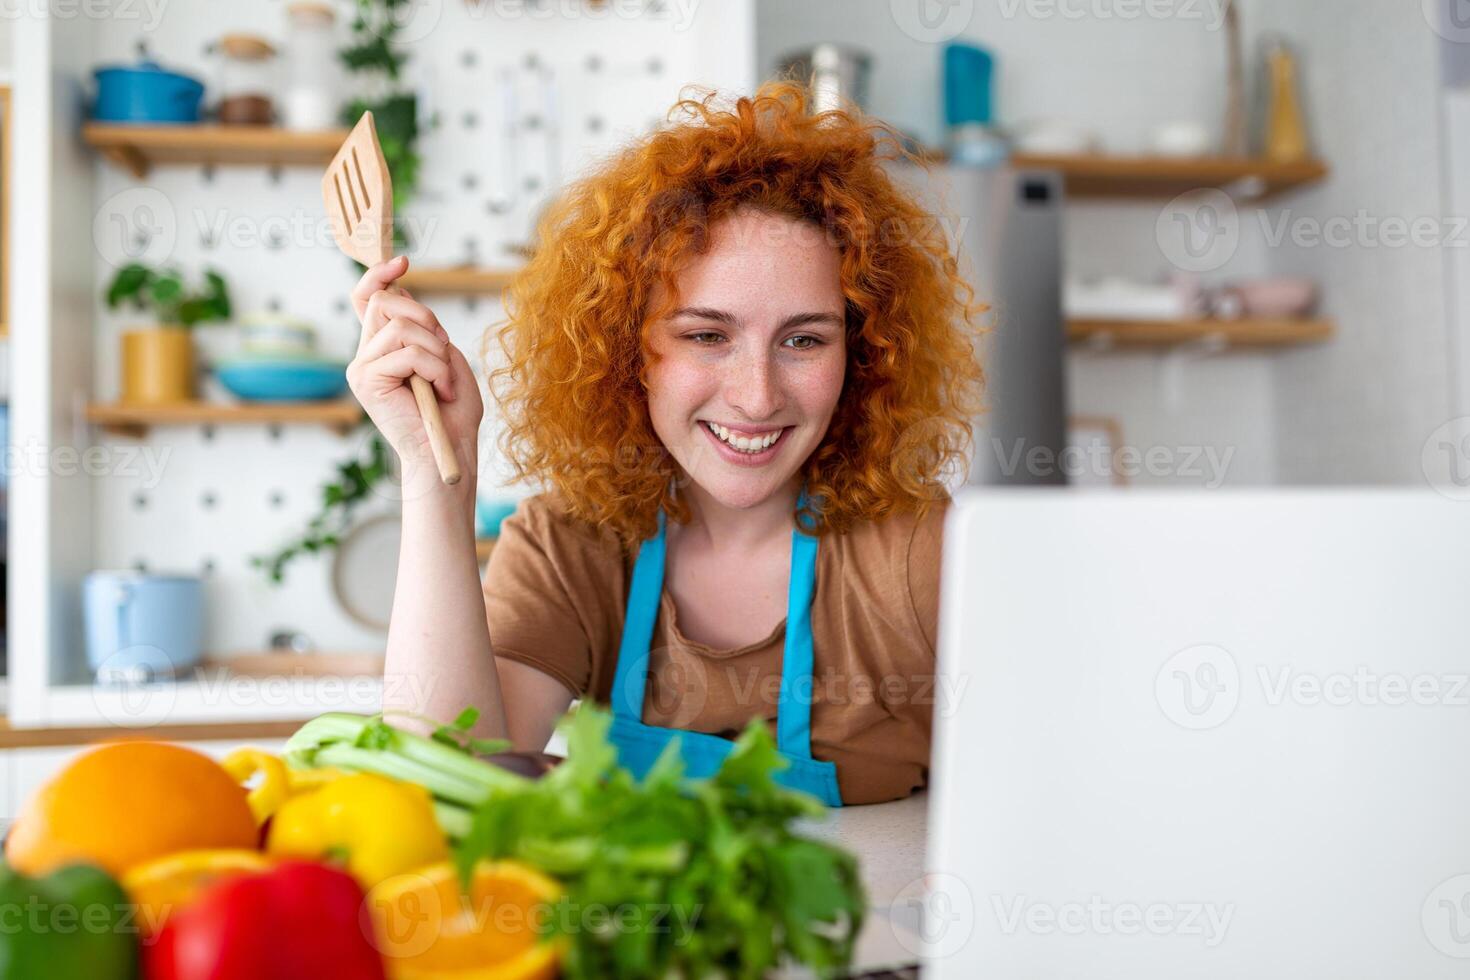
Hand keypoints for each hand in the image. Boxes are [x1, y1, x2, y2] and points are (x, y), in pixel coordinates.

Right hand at [347, 256, 483, 495]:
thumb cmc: (453, 413)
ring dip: (436, 352)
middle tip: (445, 352)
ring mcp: (361, 367)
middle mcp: (365, 355)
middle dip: (426, 319)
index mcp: (383, 348)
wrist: (448, 452)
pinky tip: (442, 392)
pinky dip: (436, 369)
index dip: (380, 275)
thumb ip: (425, 330)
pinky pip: (408, 353)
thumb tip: (402, 295)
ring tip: (446, 382)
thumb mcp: (448, 359)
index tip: (402, 261)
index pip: (368, 299)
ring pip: (401, 328)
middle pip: (386, 303)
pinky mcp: (365, 380)